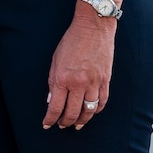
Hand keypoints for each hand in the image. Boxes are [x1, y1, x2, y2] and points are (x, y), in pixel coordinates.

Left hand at [43, 8, 116, 129]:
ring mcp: (94, 83)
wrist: (93, 27)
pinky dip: (96, 110)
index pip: (56, 107)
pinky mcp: (106, 80)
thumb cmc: (71, 41)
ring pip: (89, 111)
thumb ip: (53, 83)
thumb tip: (52, 101)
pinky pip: (102, 101)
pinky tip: (91, 112)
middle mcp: (79, 84)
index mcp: (63, 79)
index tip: (47, 124)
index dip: (50, 119)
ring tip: (76, 125)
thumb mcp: (55, 61)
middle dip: (65, 122)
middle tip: (61, 126)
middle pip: (72, 113)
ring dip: (82, 120)